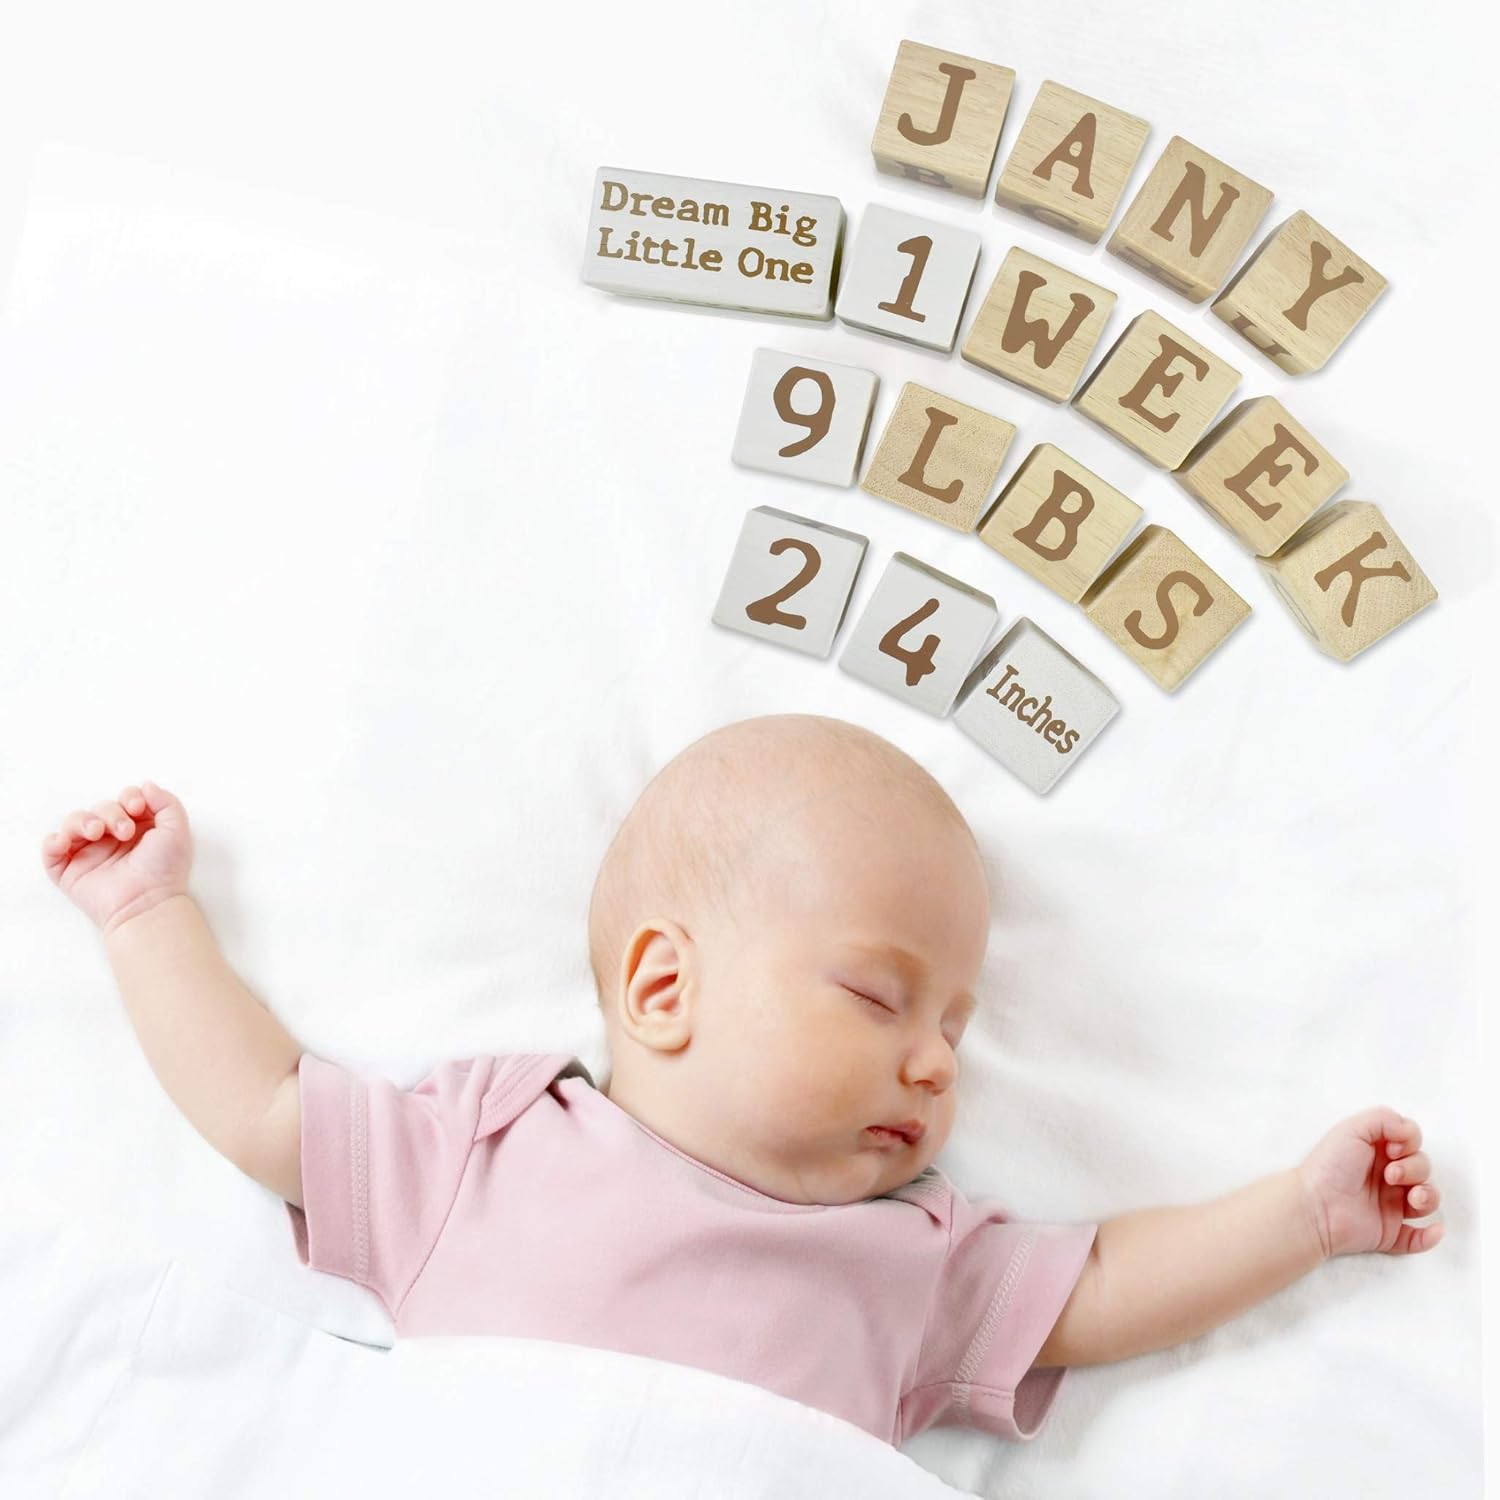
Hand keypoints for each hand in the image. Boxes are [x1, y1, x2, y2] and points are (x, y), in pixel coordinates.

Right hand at [41, 780, 193, 935]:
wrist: (147, 902)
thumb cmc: (165, 869)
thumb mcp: (177, 830)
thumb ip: (167, 802)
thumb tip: (145, 785)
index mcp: (138, 827)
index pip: (124, 800)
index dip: (128, 797)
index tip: (136, 806)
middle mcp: (112, 838)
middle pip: (100, 808)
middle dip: (110, 813)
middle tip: (124, 831)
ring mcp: (90, 853)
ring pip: (74, 822)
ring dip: (82, 820)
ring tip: (96, 832)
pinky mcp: (70, 870)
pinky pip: (51, 850)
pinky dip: (53, 841)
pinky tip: (64, 841)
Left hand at [1296, 1107, 1444, 1260]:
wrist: (1316, 1207)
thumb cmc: (1329, 1167)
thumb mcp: (1352, 1129)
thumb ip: (1384, 1119)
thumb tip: (1409, 1130)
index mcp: (1377, 1151)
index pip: (1411, 1142)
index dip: (1410, 1143)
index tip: (1391, 1148)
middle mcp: (1386, 1177)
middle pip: (1422, 1168)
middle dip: (1415, 1169)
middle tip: (1390, 1174)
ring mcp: (1390, 1205)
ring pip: (1427, 1200)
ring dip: (1429, 1197)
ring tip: (1412, 1199)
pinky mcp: (1389, 1232)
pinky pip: (1418, 1239)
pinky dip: (1430, 1236)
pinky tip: (1434, 1230)